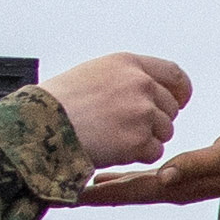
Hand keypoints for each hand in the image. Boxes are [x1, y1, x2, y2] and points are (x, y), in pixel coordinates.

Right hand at [39, 51, 192, 169]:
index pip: (173, 74)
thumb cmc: (56, 103)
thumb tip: (147, 87)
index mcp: (128, 63)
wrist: (39, 125)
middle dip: (156, 121)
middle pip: (170, 108)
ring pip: (164, 131)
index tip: (180, 101)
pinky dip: (138, 155)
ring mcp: (142, 112)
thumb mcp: (91, 73)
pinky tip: (113, 149)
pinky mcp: (139, 140)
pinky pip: (154, 152)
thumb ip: (123, 78)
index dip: (180, 91)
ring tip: (113, 138)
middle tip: (127, 129)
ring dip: (145, 139)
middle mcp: (140, 84)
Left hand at [78, 122, 219, 207]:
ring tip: (77, 183)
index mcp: (182, 184)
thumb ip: (197, 163)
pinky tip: (114, 170)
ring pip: (134, 187)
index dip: (101, 195)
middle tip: (59, 190)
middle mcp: (176, 187)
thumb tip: (164, 175)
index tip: (72, 195)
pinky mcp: (185, 171)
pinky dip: (126, 175)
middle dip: (94, 195)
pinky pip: (147, 176)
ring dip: (106, 187)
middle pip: (126, 193)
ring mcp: (180, 181)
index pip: (133, 192)